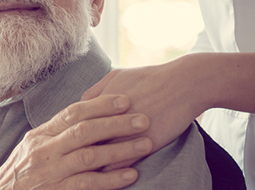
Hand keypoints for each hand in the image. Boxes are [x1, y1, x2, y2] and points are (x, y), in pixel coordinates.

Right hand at [0, 95, 152, 189]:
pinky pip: (87, 183)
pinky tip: (130, 175)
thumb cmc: (21, 173)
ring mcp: (50, 172)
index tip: (125, 99)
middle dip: (116, 124)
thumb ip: (57, 133)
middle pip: (84, 130)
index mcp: (41, 135)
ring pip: (89, 156)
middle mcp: (45, 150)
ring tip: (145, 145)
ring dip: (120, 150)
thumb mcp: (33, 147)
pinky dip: (110, 179)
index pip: (73, 112)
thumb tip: (84, 115)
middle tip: (143, 119)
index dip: (101, 105)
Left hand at [81, 56, 213, 169]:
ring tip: (90, 177)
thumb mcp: (118, 75)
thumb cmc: (150, 78)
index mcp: (98, 104)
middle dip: (78, 158)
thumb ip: (96, 90)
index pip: (75, 129)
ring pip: (99, 159)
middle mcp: (108, 120)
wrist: (183, 84)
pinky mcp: (143, 145)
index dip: (72, 141)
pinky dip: (113, 174)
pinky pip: (120, 166)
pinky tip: (112, 178)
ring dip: (93, 169)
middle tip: (75, 167)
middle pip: (83, 147)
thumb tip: (81, 103)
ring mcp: (125, 134)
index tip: (71, 150)